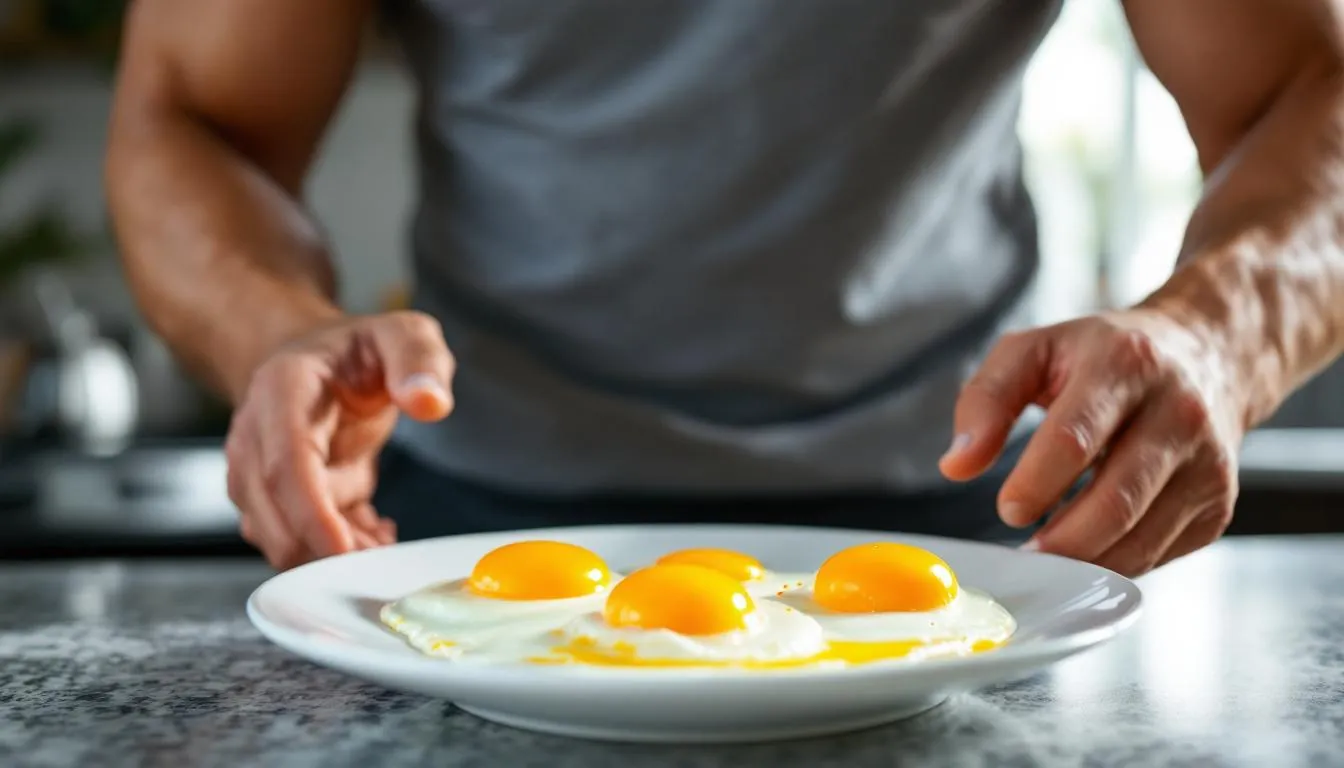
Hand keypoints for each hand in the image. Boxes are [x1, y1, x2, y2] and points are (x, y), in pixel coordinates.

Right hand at [225, 311, 454, 569]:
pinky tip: (376, 531)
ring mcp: (259, 471)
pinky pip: (298, 540)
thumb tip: (430, 402)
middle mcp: (256, 435)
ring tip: (384, 535)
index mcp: (283, 390)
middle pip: (270, 512)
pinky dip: (339, 548)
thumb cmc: (360, 350)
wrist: (320, 360)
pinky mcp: (277, 498)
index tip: (342, 549)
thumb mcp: (403, 334)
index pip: (285, 462)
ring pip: (279, 535)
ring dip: (334, 552)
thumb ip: (419, 361)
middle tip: (382, 559)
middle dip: (322, 549)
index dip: (309, 512)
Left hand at [939, 309, 1244, 576]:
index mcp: (1125, 365)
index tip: (1008, 509)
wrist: (1206, 355)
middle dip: (1059, 541)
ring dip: (1083, 562)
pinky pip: (1158, 554)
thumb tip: (956, 464)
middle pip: (1114, 502)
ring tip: (1048, 553)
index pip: (1074, 438)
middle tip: (1023, 553)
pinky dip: (1113, 562)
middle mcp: (1178, 412)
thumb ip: (985, 400)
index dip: (1034, 484)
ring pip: (1139, 540)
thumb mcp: (1034, 351)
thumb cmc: (1103, 356)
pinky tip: (1089, 543)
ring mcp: (1207, 462)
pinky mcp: (1219, 503)